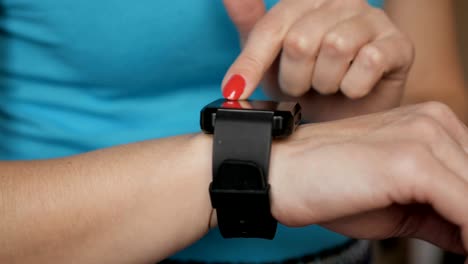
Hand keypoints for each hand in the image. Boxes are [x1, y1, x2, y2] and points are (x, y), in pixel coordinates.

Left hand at [222, 0, 413, 120]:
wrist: (348, 113)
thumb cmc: (308, 82)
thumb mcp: (271, 58)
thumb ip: (251, 25)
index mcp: (305, 2)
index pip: (272, 27)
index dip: (251, 63)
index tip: (235, 91)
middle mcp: (340, 3)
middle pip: (300, 41)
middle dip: (294, 78)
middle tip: (303, 87)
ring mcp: (373, 19)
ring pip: (334, 49)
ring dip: (324, 82)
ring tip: (329, 85)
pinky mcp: (399, 44)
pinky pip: (368, 62)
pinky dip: (353, 86)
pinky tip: (353, 88)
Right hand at [269, 102, 467, 255]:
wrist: (276, 171)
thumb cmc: (323, 184)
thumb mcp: (394, 204)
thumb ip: (440, 215)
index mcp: (430, 123)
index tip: (465, 243)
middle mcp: (432, 121)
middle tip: (464, 253)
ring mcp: (423, 136)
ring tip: (464, 257)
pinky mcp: (411, 160)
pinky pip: (466, 208)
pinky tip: (463, 256)